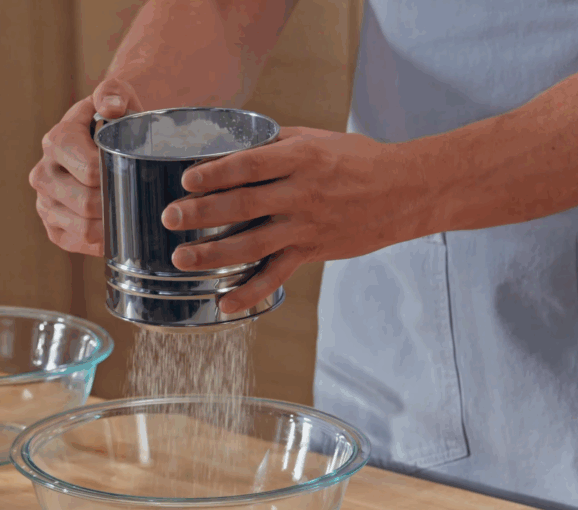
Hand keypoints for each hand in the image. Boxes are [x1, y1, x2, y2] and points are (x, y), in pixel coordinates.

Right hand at [28, 79, 143, 255]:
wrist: (109, 141)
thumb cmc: (118, 121)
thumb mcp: (119, 97)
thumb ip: (114, 93)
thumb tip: (110, 107)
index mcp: (56, 141)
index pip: (90, 171)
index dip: (117, 178)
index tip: (136, 173)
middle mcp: (43, 173)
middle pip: (86, 203)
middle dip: (116, 204)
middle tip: (140, 198)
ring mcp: (44, 203)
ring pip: (81, 228)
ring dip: (111, 226)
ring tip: (131, 215)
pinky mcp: (51, 226)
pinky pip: (75, 243)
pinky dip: (100, 242)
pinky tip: (116, 230)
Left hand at [163, 127, 438, 312]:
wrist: (406, 191)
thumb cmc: (360, 160)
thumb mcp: (317, 139)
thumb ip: (274, 145)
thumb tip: (231, 146)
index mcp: (301, 158)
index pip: (249, 165)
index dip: (215, 173)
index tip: (186, 179)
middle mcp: (301, 193)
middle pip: (243, 205)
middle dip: (202, 213)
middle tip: (171, 218)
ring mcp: (307, 226)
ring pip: (253, 244)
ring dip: (214, 254)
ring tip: (182, 258)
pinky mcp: (313, 251)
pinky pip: (276, 275)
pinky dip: (250, 292)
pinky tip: (225, 302)